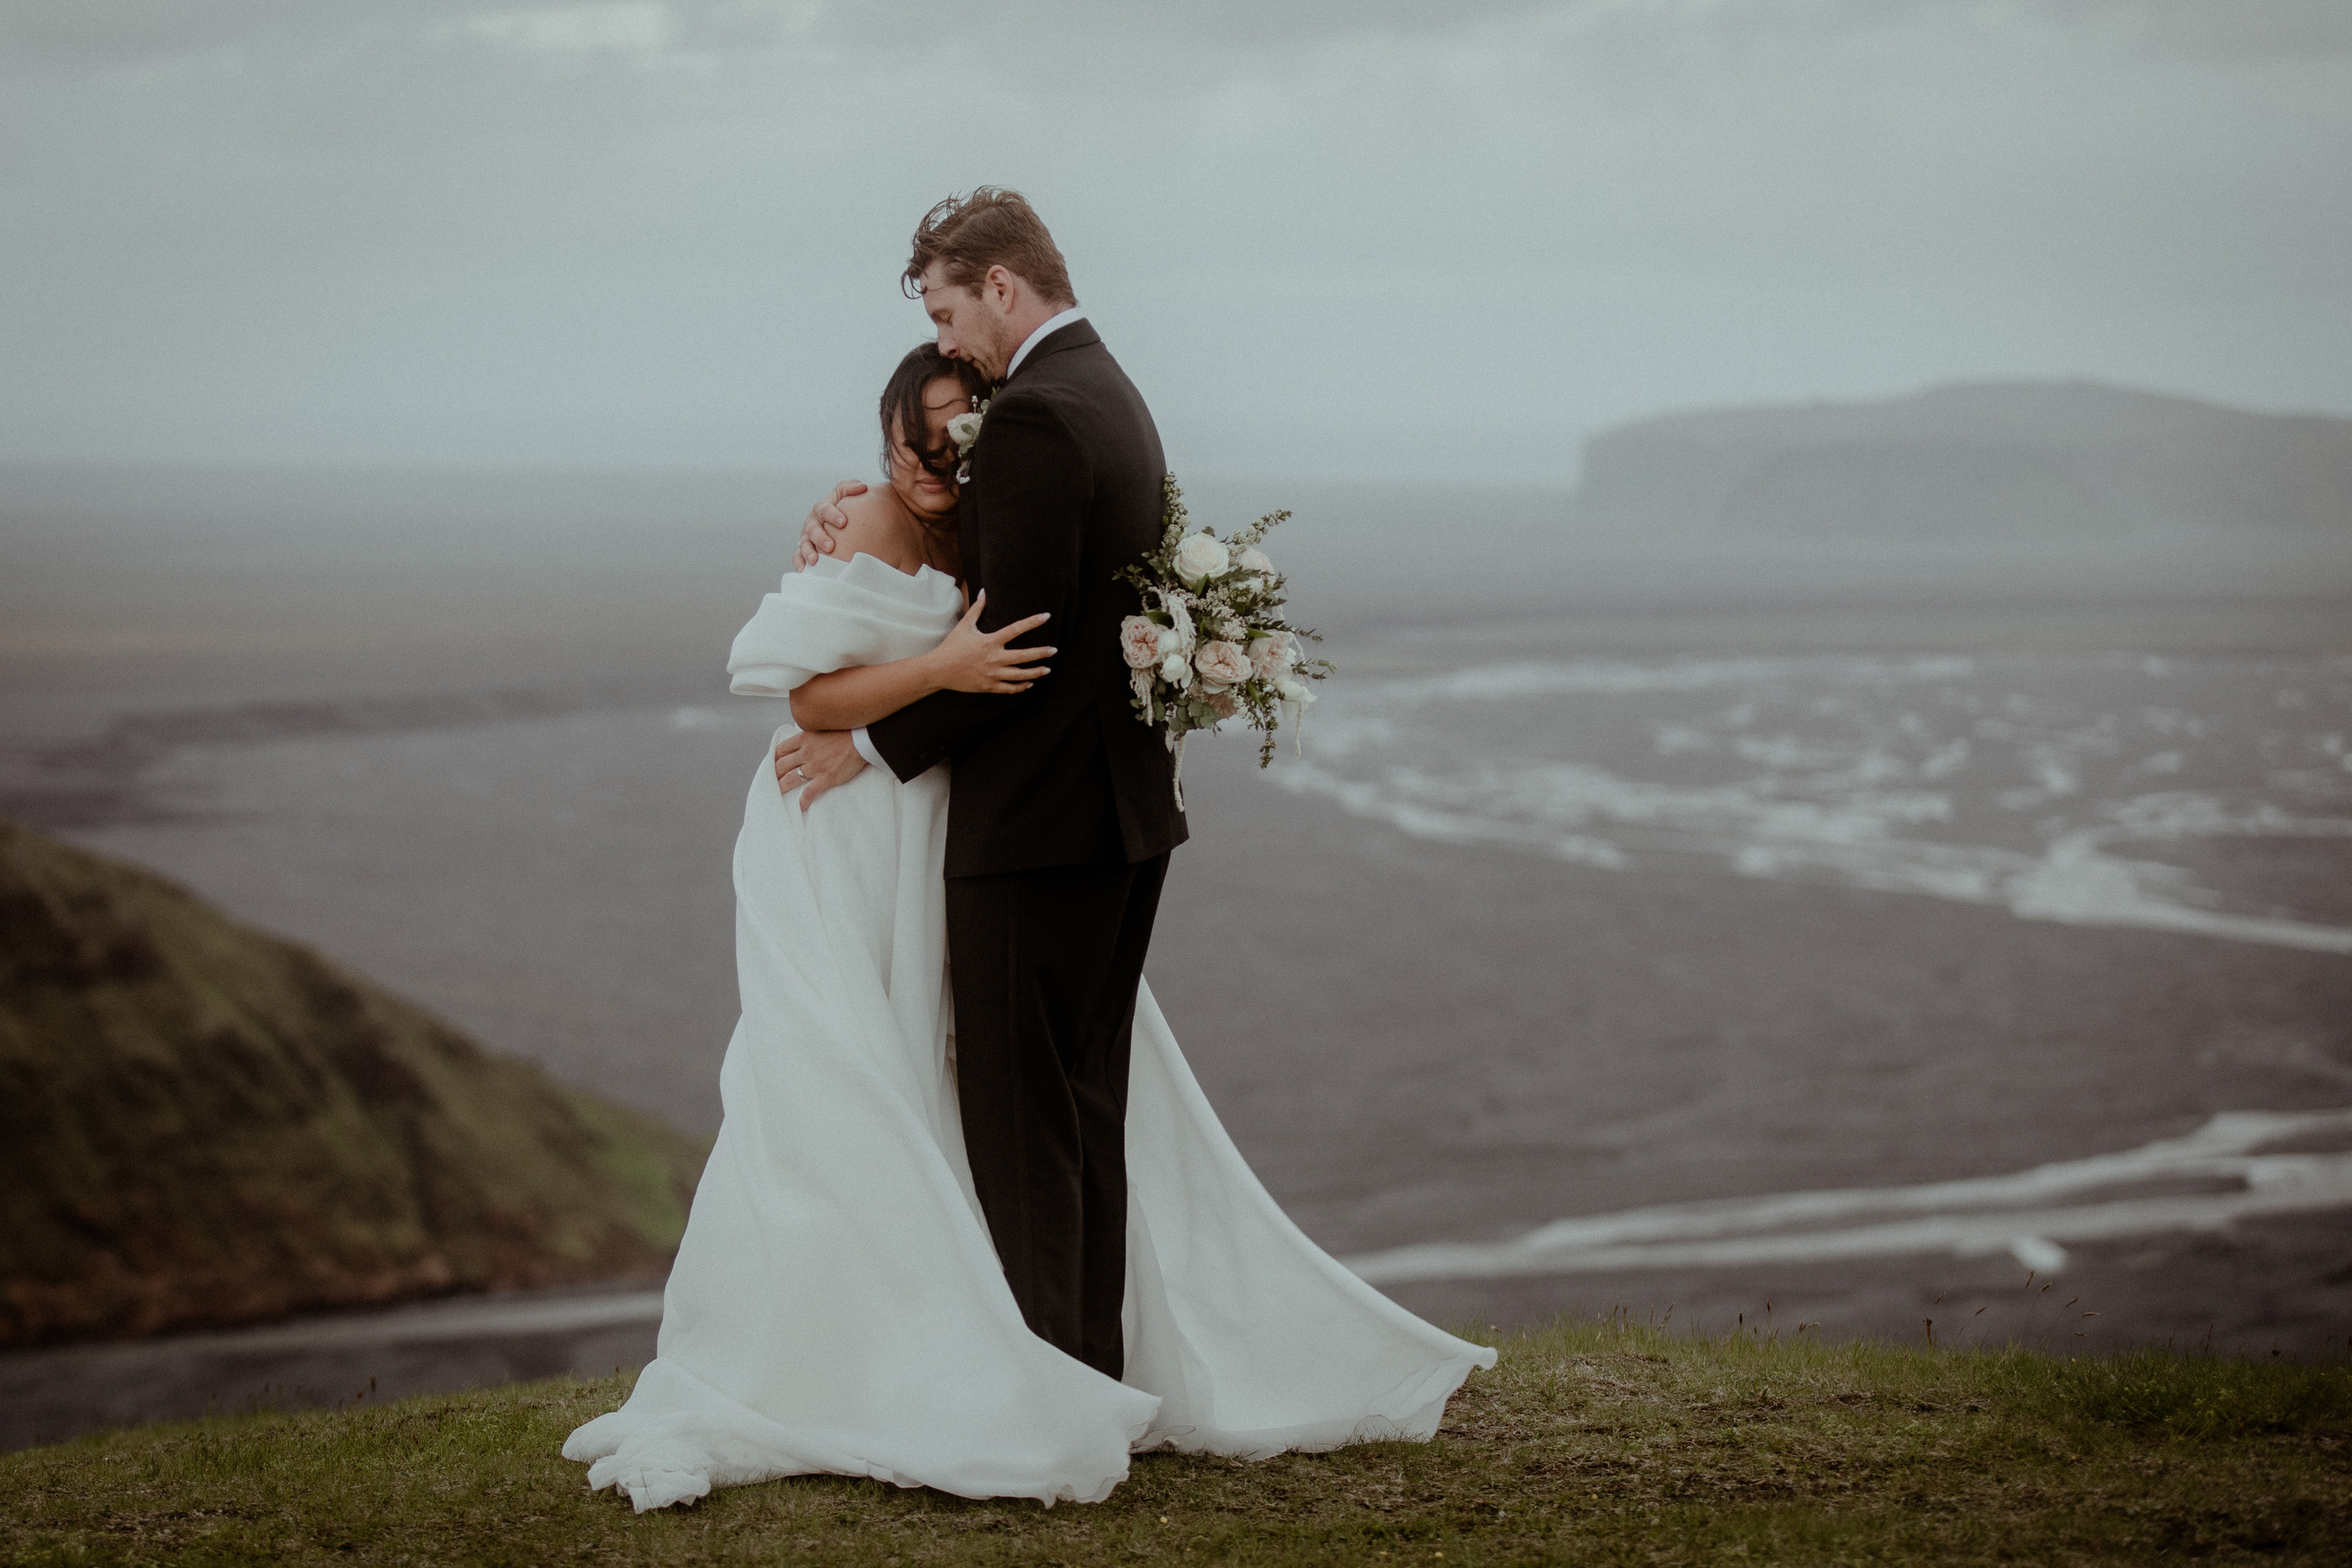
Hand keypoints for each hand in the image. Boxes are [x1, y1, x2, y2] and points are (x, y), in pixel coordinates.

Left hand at [773, 728, 867, 811]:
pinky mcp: (825, 778)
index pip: (781, 749)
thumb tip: (809, 738)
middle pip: (781, 765)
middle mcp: (805, 753)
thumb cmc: (847, 731)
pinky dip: (803, 801)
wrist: (862, 740)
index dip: (775, 757)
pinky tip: (801, 807)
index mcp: (804, 738)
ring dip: (781, 787)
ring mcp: (814, 767)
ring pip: (790, 779)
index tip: (774, 762)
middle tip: (771, 779)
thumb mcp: (824, 726)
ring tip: (777, 793)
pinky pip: (809, 792)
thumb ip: (814, 733)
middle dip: (774, 773)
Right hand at [792, 481, 865, 570]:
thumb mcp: (845, 494)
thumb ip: (852, 488)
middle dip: (820, 538)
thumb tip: (862, 487)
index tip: (843, 522)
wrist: (838, 522)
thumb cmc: (842, 508)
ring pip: (804, 544)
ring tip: (815, 561)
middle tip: (831, 547)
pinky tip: (805, 571)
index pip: (825, 509)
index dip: (832, 515)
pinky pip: (798, 557)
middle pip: (812, 529)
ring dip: (808, 552)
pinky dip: (800, 563)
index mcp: (821, 508)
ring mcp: (807, 537)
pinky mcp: (804, 550)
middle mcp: (812, 523)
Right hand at [926, 590, 1052, 693]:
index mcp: (990, 641)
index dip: (1033, 622)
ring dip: (1035, 672)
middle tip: (1054, 650)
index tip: (1046, 616)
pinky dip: (1021, 686)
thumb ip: (977, 609)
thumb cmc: (951, 646)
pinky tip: (1029, 683)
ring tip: (1047, 669)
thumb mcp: (964, 625)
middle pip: (1024, 656)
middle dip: (1041, 653)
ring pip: (1020, 675)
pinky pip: (1009, 688)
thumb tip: (983, 591)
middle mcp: (994, 658)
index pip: (1016, 629)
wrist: (938, 670)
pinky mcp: (989, 686)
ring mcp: (992, 674)